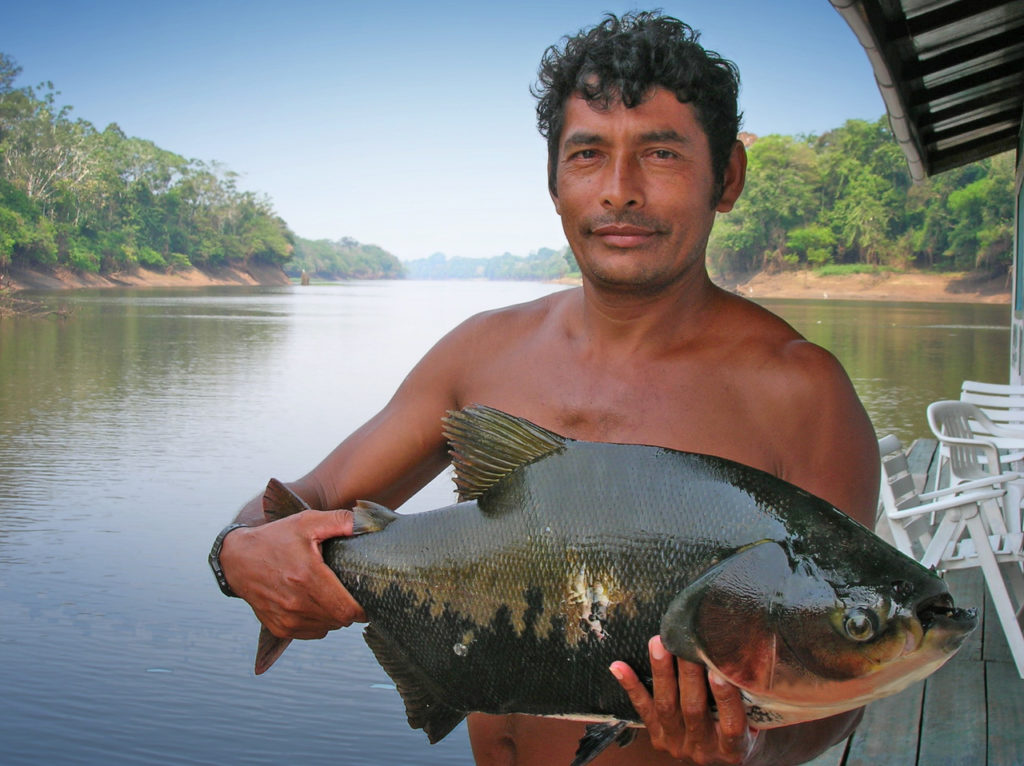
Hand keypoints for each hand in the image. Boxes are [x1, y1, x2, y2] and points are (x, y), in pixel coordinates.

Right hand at [220, 509, 366, 637]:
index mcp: (308, 577)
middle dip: (351, 609)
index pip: (347, 609)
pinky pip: (312, 633)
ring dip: (335, 616)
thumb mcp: (306, 522)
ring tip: (333, 596)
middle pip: (340, 620)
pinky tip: (316, 604)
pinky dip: (320, 623)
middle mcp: (297, 603)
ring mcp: (287, 618)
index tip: (367, 597)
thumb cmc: (275, 538)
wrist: (237, 559)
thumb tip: (367, 524)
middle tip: (352, 593)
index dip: (362, 608)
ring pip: (328, 628)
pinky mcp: (279, 628)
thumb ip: (339, 520)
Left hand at [610, 636, 758, 764]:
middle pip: (694, 709)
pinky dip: (631, 686)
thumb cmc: (742, 727)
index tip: (718, 671)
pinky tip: (619, 667)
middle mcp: (703, 749)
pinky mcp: (658, 737)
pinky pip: (643, 710)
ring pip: (667, 706)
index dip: (724, 698)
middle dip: (688, 674)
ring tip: (658, 644)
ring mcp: (677, 744)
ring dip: (661, 672)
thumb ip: (746, 696)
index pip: (731, 723)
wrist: (722, 755)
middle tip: (684, 643)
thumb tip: (741, 656)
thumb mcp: (753, 720)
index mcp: (733, 748)